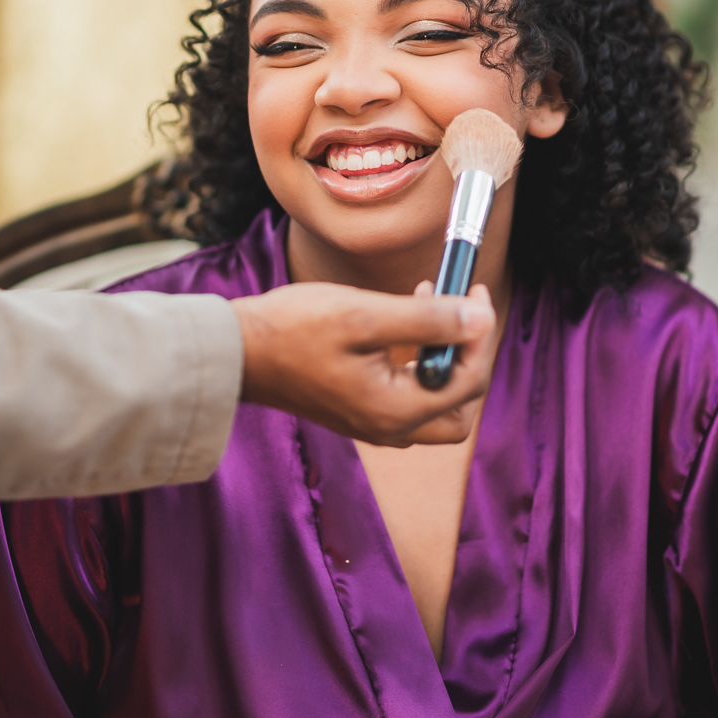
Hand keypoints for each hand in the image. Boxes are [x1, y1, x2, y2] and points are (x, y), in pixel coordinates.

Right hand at [231, 282, 495, 446]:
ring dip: (444, 356)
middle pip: (460, 407)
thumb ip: (427, 319)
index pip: (469, 380)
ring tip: (428, 303)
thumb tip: (481, 318)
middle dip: (470, 356)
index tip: (475, 289)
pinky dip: (418, 361)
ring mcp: (370, 422)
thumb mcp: (365, 315)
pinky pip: (407, 395)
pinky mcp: (356, 409)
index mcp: (395, 411)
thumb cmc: (293, 330)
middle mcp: (388, 427)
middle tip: (462, 309)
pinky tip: (401, 321)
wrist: (235, 352)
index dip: (481, 333)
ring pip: (436, 403)